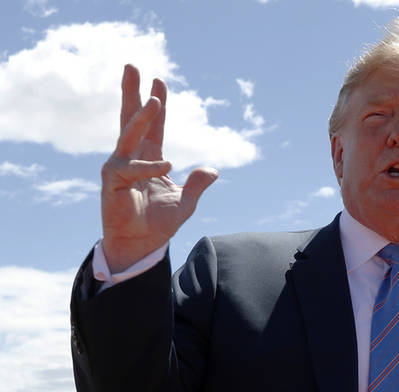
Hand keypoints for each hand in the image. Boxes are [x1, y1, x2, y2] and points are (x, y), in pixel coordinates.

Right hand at [100, 64, 217, 272]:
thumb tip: (213, 170)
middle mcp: (131, 157)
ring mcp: (119, 167)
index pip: (154, 126)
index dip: (158, 105)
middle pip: (131, 118)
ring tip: (155, 99)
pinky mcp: (112, 181)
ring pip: (129, 135)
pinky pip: (131, 169)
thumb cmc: (158, 224)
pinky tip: (167, 165)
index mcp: (149, 158)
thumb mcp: (186, 201)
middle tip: (132, 65)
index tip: (159, 79)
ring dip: (142, 117)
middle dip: (132, 92)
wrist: (141, 246)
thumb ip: (198, 184)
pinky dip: (149, 167)